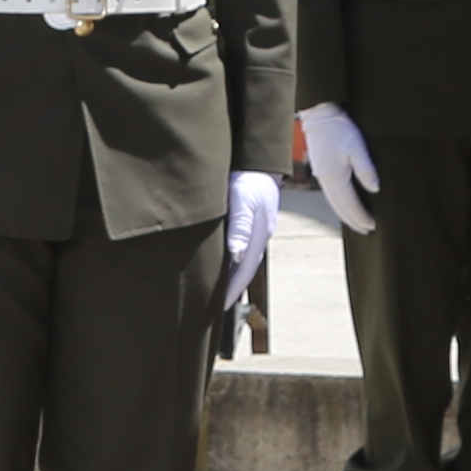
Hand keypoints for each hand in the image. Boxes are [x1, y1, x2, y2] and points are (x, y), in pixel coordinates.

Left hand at [224, 168, 281, 309]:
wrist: (257, 163)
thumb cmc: (250, 180)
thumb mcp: (243, 201)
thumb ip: (240, 226)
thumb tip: (236, 254)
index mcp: (257, 238)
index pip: (244, 272)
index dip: (232, 291)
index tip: (219, 308)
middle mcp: (256, 239)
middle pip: (242, 270)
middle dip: (230, 289)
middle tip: (213, 307)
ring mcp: (253, 232)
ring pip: (239, 260)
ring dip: (228, 276)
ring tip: (213, 291)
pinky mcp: (245, 223)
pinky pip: (236, 248)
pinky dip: (227, 260)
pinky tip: (218, 264)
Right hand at [296, 102, 378, 231]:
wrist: (320, 116)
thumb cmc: (340, 129)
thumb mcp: (357, 147)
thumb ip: (366, 169)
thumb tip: (375, 189)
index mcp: (336, 177)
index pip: (351, 204)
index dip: (361, 216)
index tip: (373, 226)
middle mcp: (326, 181)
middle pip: (340, 208)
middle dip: (354, 221)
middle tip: (366, 231)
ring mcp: (322, 177)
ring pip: (334, 203)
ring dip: (346, 215)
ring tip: (357, 223)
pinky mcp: (321, 171)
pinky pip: (331, 195)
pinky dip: (339, 205)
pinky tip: (344, 205)